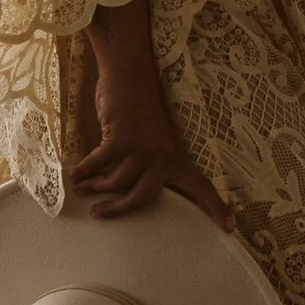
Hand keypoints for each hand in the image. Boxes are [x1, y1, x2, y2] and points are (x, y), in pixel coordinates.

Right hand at [71, 68, 233, 228]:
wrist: (130, 75)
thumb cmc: (138, 106)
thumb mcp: (153, 137)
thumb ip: (146, 161)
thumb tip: (121, 186)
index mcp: (175, 157)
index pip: (200, 186)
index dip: (215, 208)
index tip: (230, 229)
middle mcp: (163, 157)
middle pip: (142, 197)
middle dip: (118, 209)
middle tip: (98, 213)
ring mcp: (142, 150)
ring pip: (115, 182)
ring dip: (94, 186)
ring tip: (80, 188)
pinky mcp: (121, 141)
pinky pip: (98, 164)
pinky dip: (84, 171)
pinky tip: (74, 175)